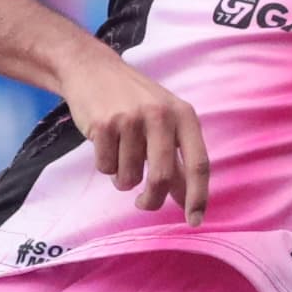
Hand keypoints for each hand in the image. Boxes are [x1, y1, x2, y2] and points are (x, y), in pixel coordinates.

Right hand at [52, 44, 208, 222]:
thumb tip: (187, 200)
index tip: (195, 222)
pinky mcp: (103, 124)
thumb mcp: (164, 121)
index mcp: (183, 115)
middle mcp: (161, 115)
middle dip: (151, 200)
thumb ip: (177, 158)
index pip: (198, 164)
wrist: (93, 69)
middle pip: (161, 177)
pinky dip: (105, 165)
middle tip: (143, 203)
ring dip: (121, 178)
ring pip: (128, 177)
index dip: (198, 197)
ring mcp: (131, 119)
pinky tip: (104, 144)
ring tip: (120, 154)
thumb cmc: (134, 101)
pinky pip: (106, 167)